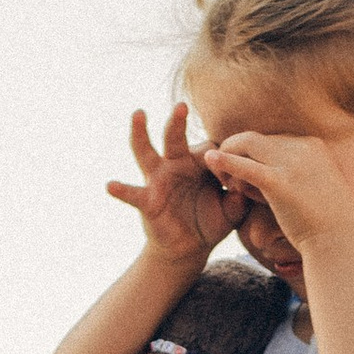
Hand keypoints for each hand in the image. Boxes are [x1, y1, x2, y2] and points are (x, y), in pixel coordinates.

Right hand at [107, 103, 244, 261]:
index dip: (221, 158)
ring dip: (140, 133)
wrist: (188, 248)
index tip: (233, 175)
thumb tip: (243, 188)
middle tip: (181, 105)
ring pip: (147, 152)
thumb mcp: (232, 211)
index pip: (209, 148)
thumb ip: (240, 199)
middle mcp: (175, 164)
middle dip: (177, 121)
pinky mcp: (147, 200)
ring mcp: (158, 180)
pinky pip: (133, 194)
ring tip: (138, 114)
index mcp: (197, 162)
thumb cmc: (210, 223)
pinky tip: (110, 185)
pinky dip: (121, 190)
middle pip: (174, 137)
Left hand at [202, 132, 353, 250]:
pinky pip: (246, 165)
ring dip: (230, 158)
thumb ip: (299, 179)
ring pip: (248, 146)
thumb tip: (283, 183)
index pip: (272, 141)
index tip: (246, 176)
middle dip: (237, 152)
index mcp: (312, 146)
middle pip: (257, 139)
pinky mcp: (279, 181)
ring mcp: (291, 162)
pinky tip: (209, 159)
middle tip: (227, 179)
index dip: (254, 155)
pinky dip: (226, 160)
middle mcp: (302, 147)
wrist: (339, 243)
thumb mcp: (317, 192)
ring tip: (225, 182)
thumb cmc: (329, 225)